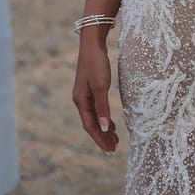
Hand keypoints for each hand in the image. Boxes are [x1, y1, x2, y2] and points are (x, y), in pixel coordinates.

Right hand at [72, 35, 118, 152]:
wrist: (92, 44)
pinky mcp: (91, 89)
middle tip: (114, 149)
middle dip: (102, 137)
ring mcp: (85, 94)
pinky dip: (103, 118)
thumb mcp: (101, 87)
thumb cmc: (96, 64)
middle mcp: (80, 100)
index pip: (90, 126)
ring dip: (103, 129)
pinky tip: (110, 123)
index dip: (99, 139)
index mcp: (81, 101)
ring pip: (94, 117)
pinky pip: (96, 109)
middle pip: (91, 124)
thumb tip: (103, 129)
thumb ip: (102, 108)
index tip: (109, 150)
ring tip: (114, 140)